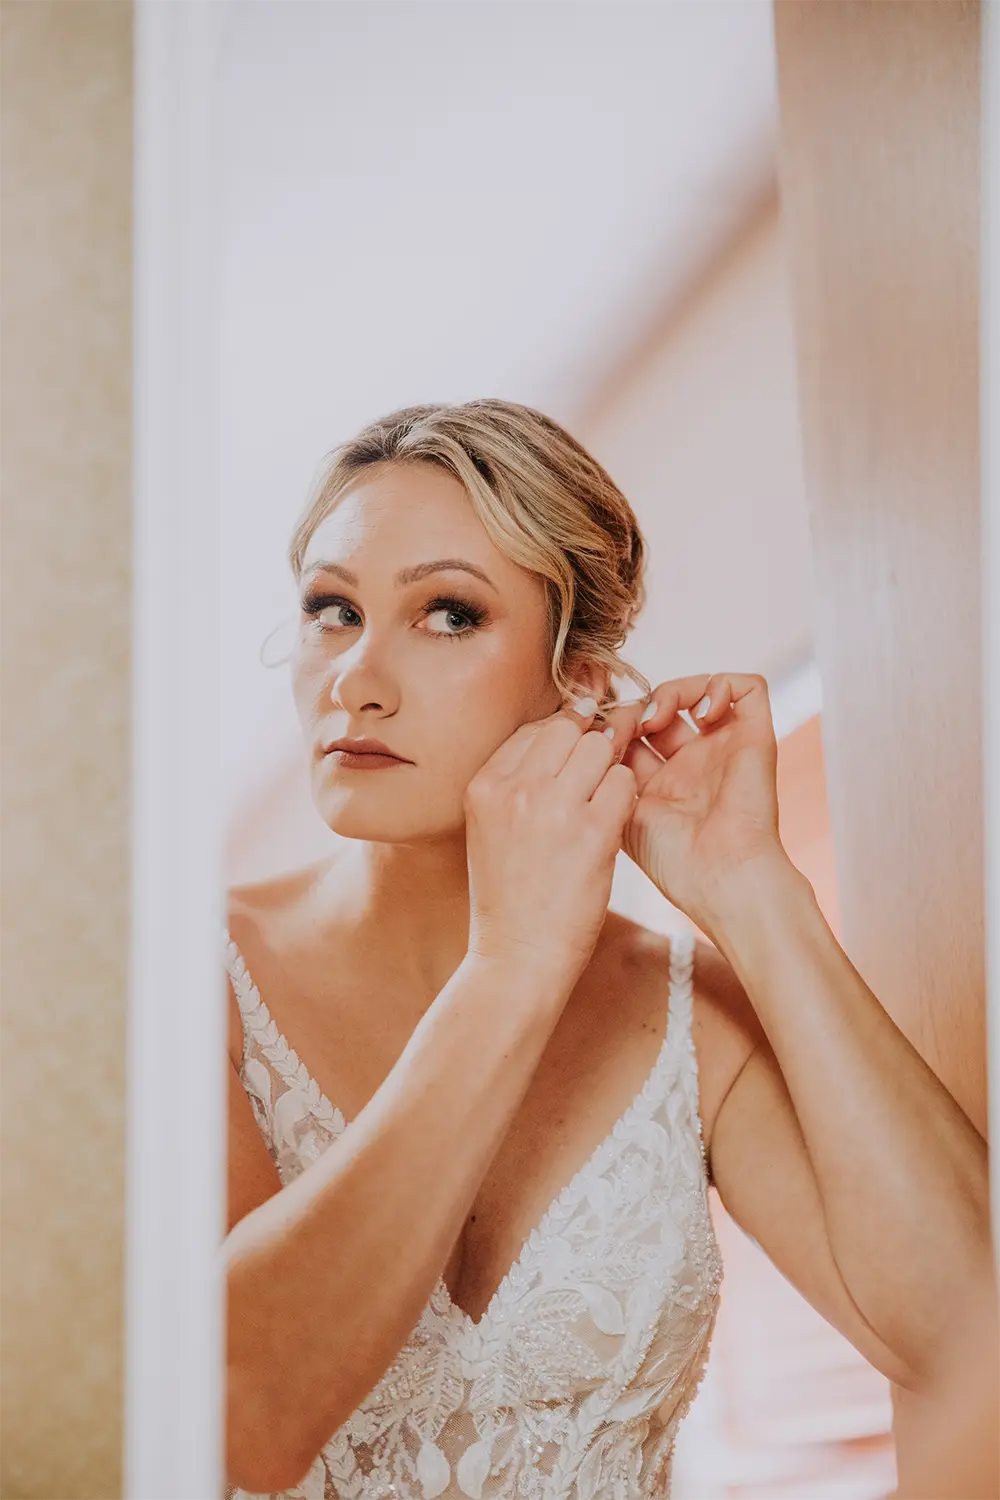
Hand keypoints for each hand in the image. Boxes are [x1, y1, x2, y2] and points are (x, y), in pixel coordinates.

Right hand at [464, 697, 644, 985]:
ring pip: (601, 748)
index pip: (534, 729)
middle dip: (589, 747)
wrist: (518, 955)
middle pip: (569, 729)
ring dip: (610, 770)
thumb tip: (566, 734)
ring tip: (601, 806)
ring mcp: (554, 807)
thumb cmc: (510, 896)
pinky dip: (625, 797)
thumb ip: (517, 783)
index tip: (574, 761)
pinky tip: (613, 823)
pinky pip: (624, 782)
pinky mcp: (592, 830)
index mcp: (484, 785)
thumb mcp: (491, 828)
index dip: (563, 739)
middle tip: (595, 778)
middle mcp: (515, 789)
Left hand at [619, 673, 787, 938]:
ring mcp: (725, 748)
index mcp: (662, 783)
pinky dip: (720, 686)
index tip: (597, 733)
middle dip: (637, 705)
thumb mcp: (621, 812)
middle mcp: (694, 762)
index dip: (614, 722)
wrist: (720, 877)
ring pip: (701, 691)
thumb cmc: (672, 859)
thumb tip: (583, 738)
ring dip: (672, 692)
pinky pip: (747, 689)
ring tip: (655, 718)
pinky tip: (700, 715)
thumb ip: (605, 777)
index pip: (634, 732)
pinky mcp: (756, 737)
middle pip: (664, 708)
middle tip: (623, 722)